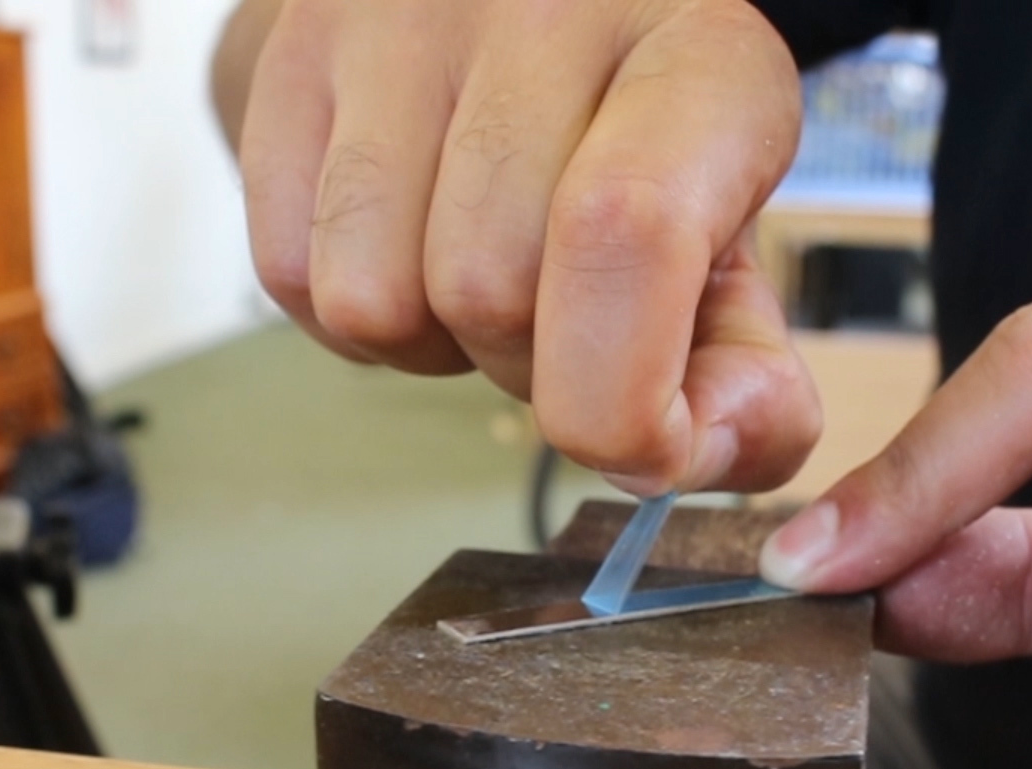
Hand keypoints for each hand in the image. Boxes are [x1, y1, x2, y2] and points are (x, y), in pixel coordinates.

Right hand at [212, 0, 820, 493]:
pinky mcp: (292, 59)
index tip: (642, 445)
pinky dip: (350, 319)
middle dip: (523, 366)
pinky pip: (288, 275)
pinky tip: (409, 254)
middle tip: (559, 319)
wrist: (513, 6)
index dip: (620, 397)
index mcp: (695, 55)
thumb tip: (678, 458)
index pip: (626, 233)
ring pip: (373, 297)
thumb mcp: (730, 235)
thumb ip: (743, 373)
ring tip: (476, 276)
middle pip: (488, 291)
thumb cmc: (634, 137)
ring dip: (427, 345)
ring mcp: (400, 24)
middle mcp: (544, 9)